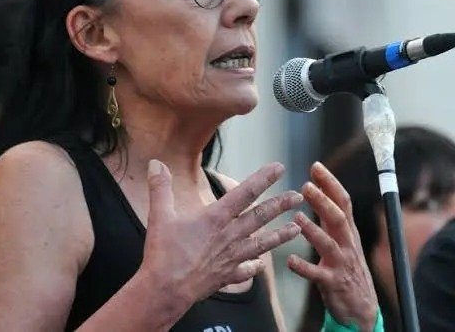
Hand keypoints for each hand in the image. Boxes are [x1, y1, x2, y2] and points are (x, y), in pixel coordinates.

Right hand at [141, 160, 302, 313]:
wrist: (165, 290)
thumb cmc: (163, 253)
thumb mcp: (160, 216)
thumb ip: (160, 188)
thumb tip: (156, 164)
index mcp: (216, 218)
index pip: (245, 192)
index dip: (264, 178)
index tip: (279, 167)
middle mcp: (229, 236)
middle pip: (261, 216)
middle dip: (281, 204)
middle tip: (299, 196)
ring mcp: (232, 257)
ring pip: (263, 243)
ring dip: (281, 235)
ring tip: (297, 228)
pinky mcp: (228, 275)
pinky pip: (246, 270)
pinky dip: (255, 266)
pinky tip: (262, 265)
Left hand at [288, 162, 377, 331]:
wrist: (362, 308)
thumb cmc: (347, 268)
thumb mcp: (343, 240)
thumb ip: (329, 217)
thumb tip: (317, 189)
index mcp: (347, 232)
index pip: (342, 202)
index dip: (330, 183)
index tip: (316, 166)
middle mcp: (347, 244)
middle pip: (338, 218)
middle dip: (323, 201)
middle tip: (306, 186)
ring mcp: (340, 263)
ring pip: (329, 244)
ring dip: (314, 231)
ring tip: (297, 218)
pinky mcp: (333, 283)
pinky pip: (317, 275)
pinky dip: (304, 267)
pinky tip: (290, 261)